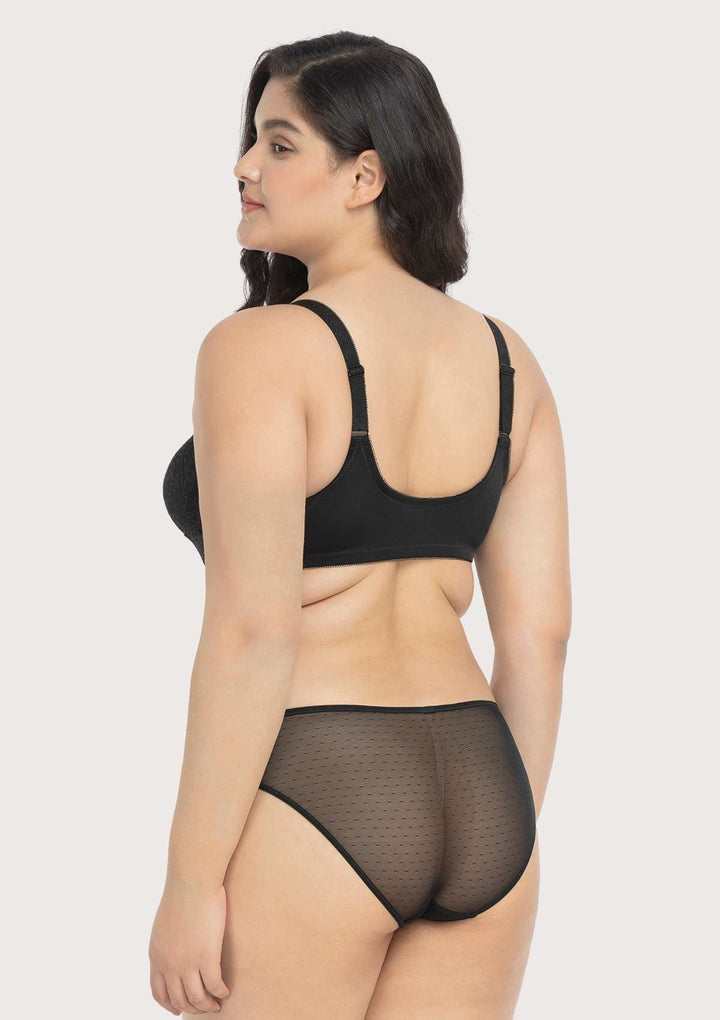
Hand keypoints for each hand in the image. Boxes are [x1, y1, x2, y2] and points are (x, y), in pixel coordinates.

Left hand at [149, 878, 230, 1014]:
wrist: (192, 880)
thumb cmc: (182, 893)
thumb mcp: (164, 923)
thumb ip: (167, 941)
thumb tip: (176, 947)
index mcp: (156, 956)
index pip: (159, 993)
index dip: (170, 1004)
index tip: (179, 1009)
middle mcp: (169, 964)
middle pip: (180, 999)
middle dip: (193, 1007)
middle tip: (205, 1007)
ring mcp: (187, 962)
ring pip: (197, 998)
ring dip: (208, 1005)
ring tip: (217, 1004)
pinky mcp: (207, 956)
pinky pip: (214, 986)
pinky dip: (220, 992)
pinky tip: (226, 990)